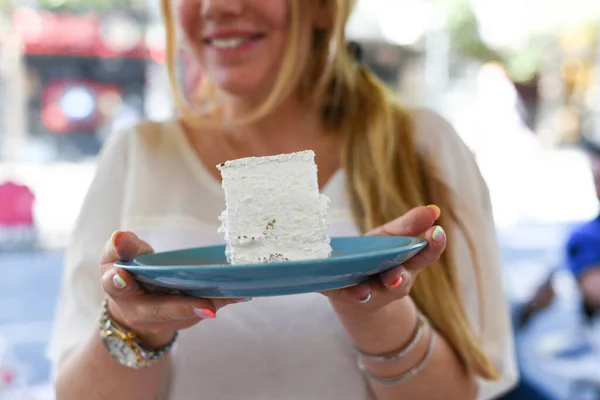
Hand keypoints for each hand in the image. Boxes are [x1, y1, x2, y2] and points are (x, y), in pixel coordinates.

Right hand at [100, 231, 245, 347]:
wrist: (136, 308)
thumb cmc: (128, 274)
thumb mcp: (117, 258)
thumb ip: (121, 247)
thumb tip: (121, 236)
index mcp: (121, 291)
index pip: (117, 287)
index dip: (118, 281)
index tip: (121, 275)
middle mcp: (143, 312)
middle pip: (162, 310)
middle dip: (184, 307)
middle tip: (207, 307)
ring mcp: (167, 320)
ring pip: (190, 314)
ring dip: (211, 304)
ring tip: (234, 294)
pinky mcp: (187, 319)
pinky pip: (206, 308)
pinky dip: (223, 300)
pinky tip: (242, 293)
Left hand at [322, 205, 445, 311]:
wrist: (356, 293)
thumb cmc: (379, 256)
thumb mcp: (394, 237)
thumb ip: (410, 225)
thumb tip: (434, 209)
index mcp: (408, 265)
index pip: (426, 255)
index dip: (433, 245)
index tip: (436, 232)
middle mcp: (392, 284)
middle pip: (398, 282)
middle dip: (397, 279)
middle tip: (396, 276)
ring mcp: (370, 293)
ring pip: (370, 295)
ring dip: (367, 293)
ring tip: (363, 292)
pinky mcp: (345, 297)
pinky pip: (339, 295)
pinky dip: (332, 291)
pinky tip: (327, 287)